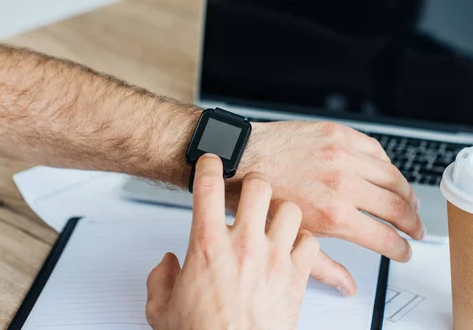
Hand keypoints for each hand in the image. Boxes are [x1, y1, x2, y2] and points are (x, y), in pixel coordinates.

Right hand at [146, 154, 319, 329]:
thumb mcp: (162, 309)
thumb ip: (161, 279)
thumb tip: (167, 265)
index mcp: (208, 246)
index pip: (208, 187)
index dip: (210, 165)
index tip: (212, 162)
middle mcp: (244, 245)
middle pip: (258, 186)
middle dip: (255, 182)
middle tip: (251, 190)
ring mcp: (273, 259)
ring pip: (290, 209)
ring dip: (282, 211)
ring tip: (275, 218)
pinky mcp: (296, 276)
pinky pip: (311, 243)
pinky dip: (305, 242)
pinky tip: (294, 247)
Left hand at [231, 121, 424, 294]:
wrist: (238, 158)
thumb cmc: (257, 197)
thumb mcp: (288, 240)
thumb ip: (323, 265)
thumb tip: (347, 286)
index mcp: (334, 214)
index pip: (385, 237)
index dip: (400, 249)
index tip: (404, 251)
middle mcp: (343, 183)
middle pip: (397, 207)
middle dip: (412, 224)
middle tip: (415, 229)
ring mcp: (341, 155)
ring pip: (392, 176)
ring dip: (406, 193)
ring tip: (410, 202)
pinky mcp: (337, 133)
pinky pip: (375, 149)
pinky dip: (386, 163)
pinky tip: (386, 172)